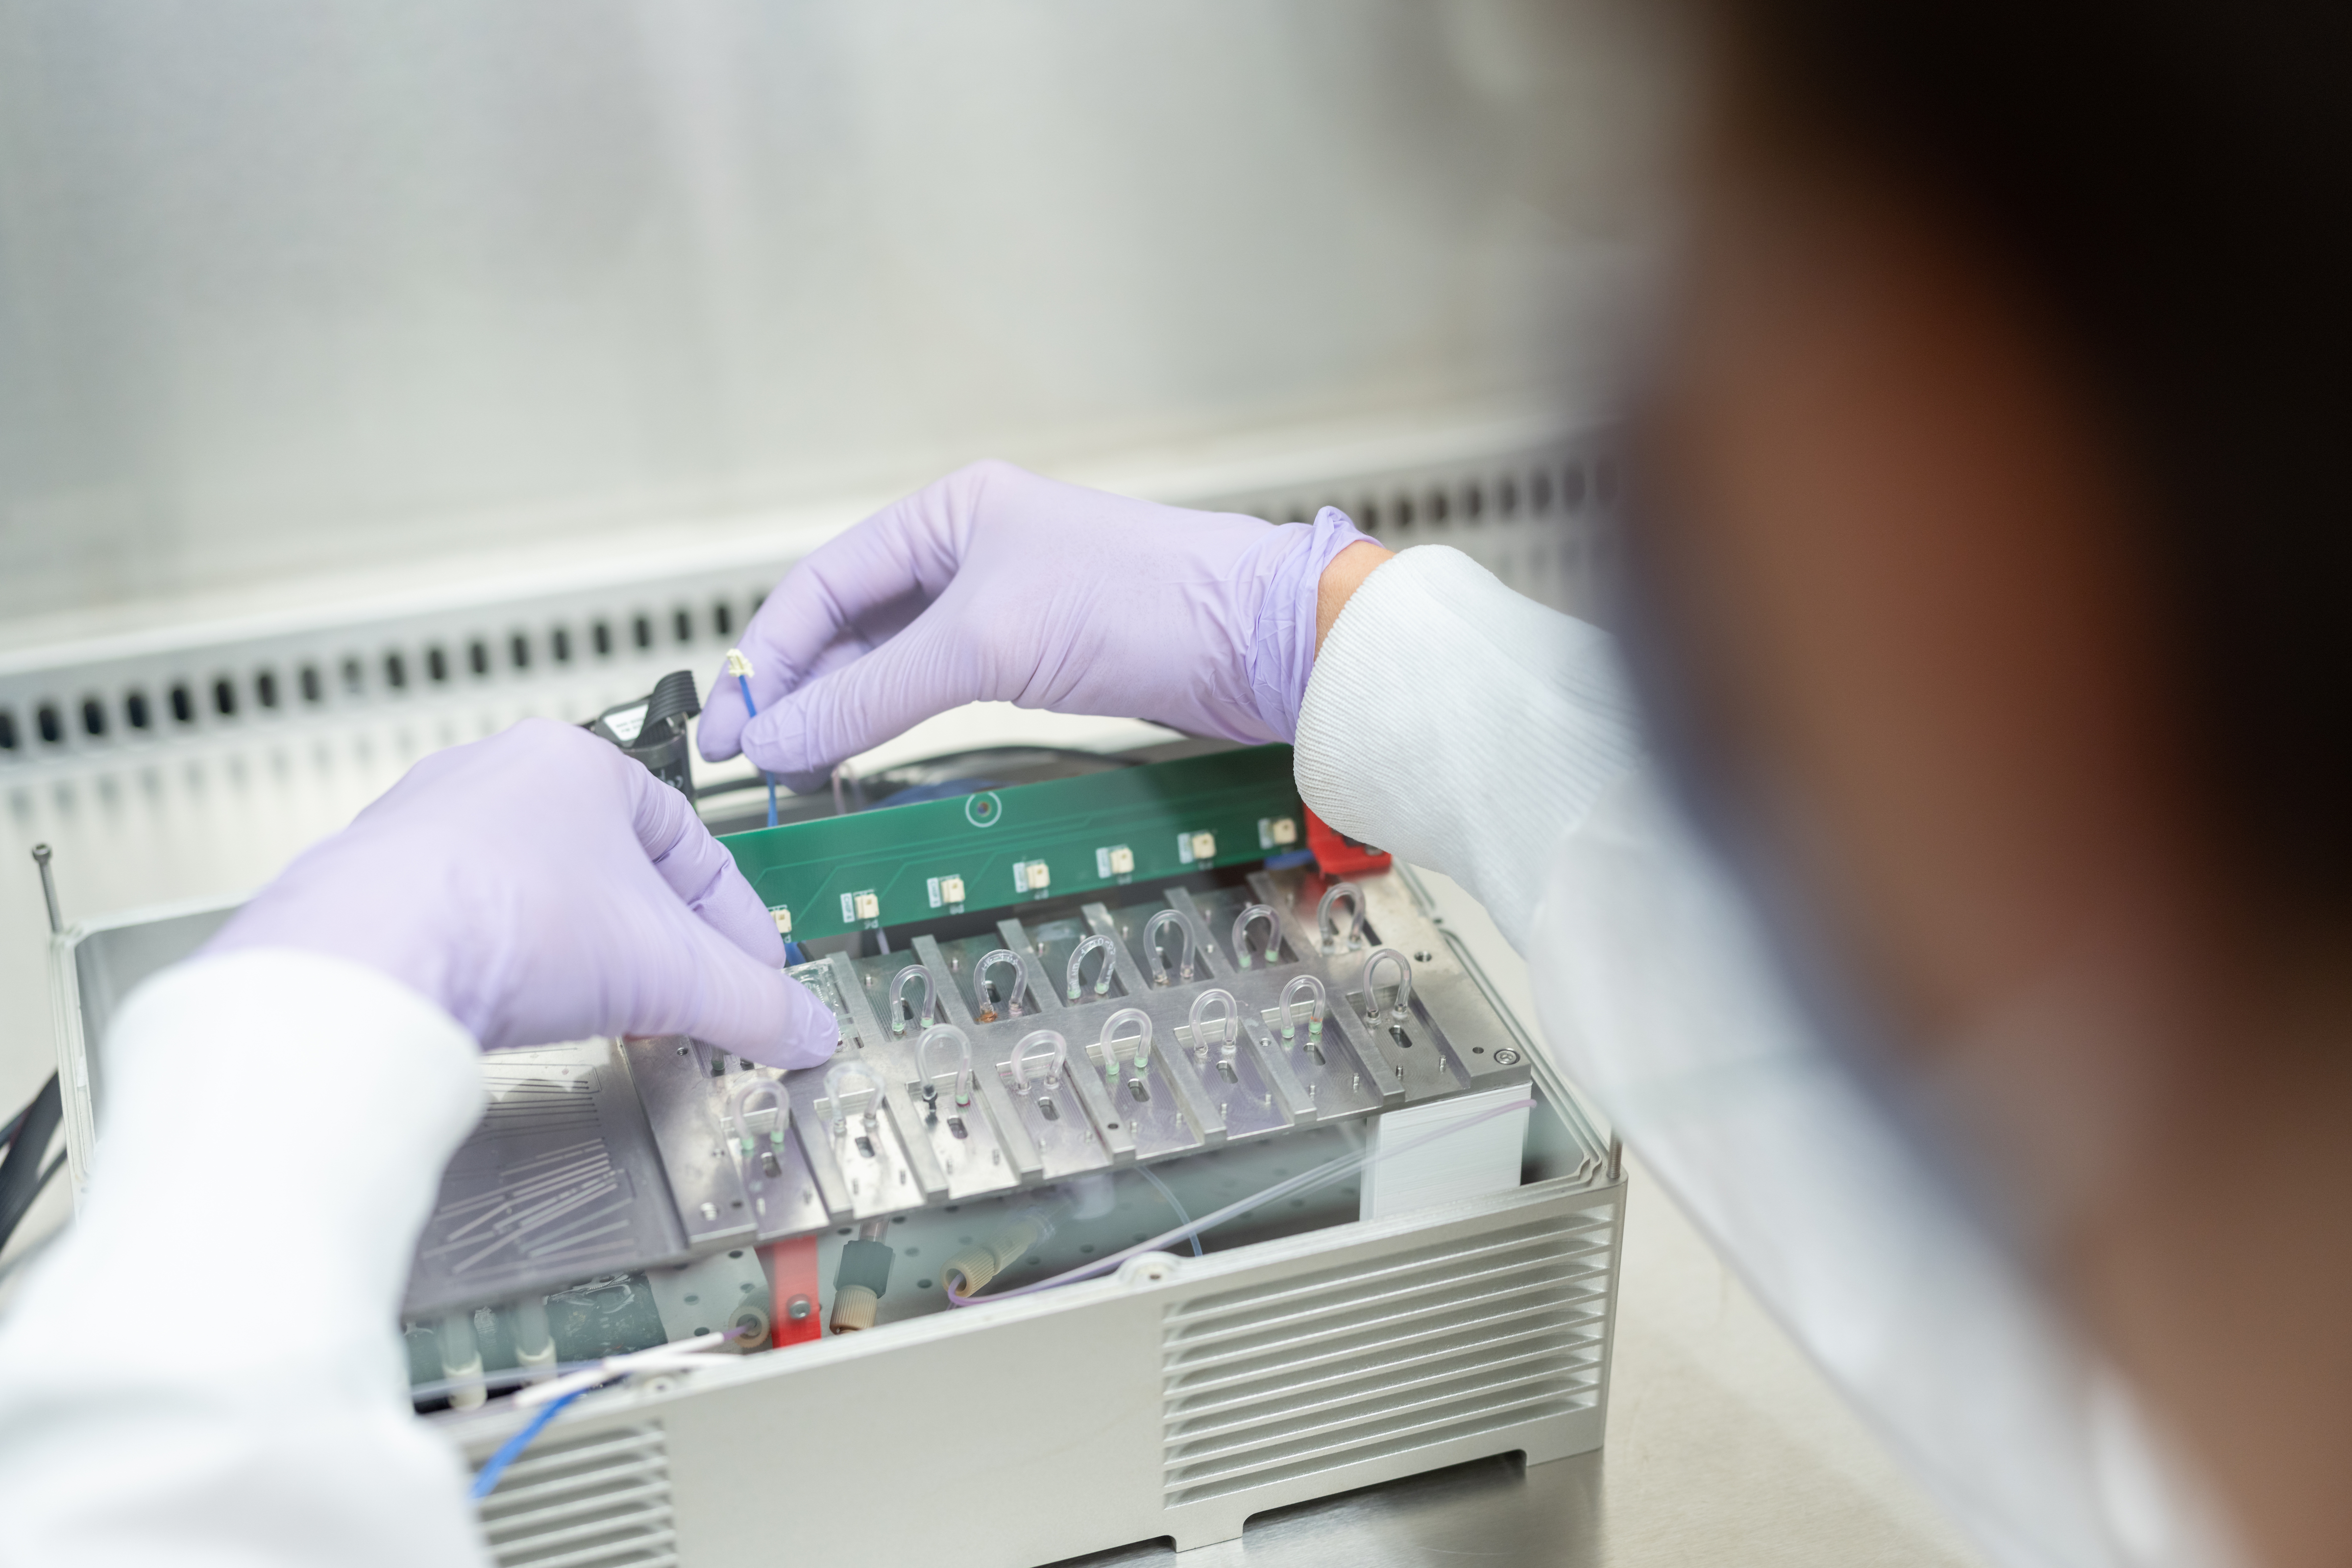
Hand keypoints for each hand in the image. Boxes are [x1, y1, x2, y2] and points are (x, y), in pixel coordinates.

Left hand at [204, 719, 836, 1065]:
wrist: (368, 965)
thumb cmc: (507, 920)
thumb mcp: (671, 970)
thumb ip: (753, 1003)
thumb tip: (803, 1028)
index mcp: (578, 762)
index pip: (692, 845)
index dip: (735, 922)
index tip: (752, 977)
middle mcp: (496, 777)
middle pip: (613, 868)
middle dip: (656, 941)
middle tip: (682, 1000)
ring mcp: (425, 827)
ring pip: (539, 891)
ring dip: (583, 951)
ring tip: (603, 1010)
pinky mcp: (373, 884)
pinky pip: (466, 918)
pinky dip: (507, 961)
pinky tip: (516, 1006)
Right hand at [696, 460, 1372, 784]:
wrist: (1257, 642)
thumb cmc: (1141, 605)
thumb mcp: (988, 644)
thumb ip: (876, 693)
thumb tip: (779, 739)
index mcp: (947, 513)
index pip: (820, 583)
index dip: (764, 656)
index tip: (731, 726)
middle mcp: (966, 548)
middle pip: (846, 622)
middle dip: (792, 687)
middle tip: (749, 759)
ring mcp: (999, 603)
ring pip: (887, 658)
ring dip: (837, 710)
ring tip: (795, 767)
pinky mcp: (1031, 653)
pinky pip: (933, 684)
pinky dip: (890, 719)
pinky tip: (861, 754)